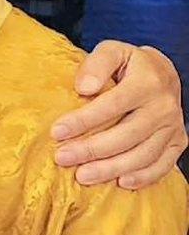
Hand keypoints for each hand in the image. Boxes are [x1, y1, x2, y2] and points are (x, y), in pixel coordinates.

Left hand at [52, 42, 185, 188]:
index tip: (57, 132)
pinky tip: (121, 183)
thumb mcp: (112, 52)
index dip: (84, 120)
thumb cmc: (128, 66)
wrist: (162, 74)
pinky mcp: (177, 142)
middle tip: (62, 158)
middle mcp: (164, 106)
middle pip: (127, 134)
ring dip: (111, 168)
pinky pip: (163, 165)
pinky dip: (143, 177)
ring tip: (82, 176)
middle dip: (92, 149)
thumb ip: (97, 64)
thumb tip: (84, 87)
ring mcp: (173, 126)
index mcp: (147, 82)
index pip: (113, 104)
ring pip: (143, 154)